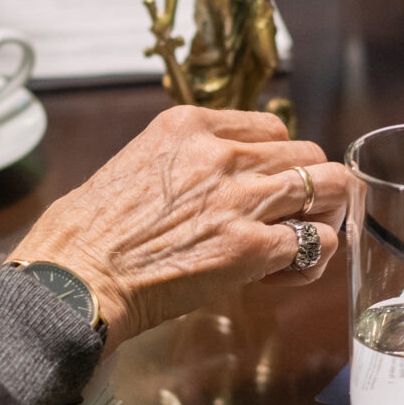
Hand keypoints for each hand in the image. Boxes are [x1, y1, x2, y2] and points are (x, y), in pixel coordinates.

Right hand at [7, 107, 349, 347]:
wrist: (75, 279)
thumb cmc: (87, 234)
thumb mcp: (133, 163)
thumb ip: (183, 162)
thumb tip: (213, 184)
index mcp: (188, 125)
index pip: (270, 128)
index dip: (277, 162)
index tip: (266, 188)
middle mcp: (222, 153)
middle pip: (308, 153)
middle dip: (310, 187)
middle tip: (297, 217)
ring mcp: (242, 199)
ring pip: (328, 188)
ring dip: (323, 217)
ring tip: (303, 242)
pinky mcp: (252, 247)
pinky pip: (317, 243)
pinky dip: (311, 260)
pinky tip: (284, 275)